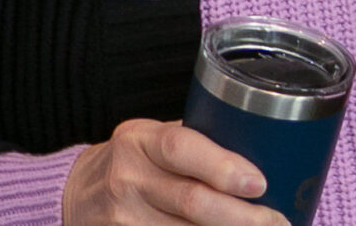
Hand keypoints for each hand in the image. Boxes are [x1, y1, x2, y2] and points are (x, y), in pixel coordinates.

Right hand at [62, 119, 286, 225]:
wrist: (77, 193)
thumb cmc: (134, 160)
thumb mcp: (154, 138)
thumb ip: (197, 145)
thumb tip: (263, 154)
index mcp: (139, 140)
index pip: (183, 148)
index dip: (224, 167)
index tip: (260, 184)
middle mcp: (126, 178)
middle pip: (191, 201)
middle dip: (242, 216)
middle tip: (277, 221)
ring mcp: (120, 218)